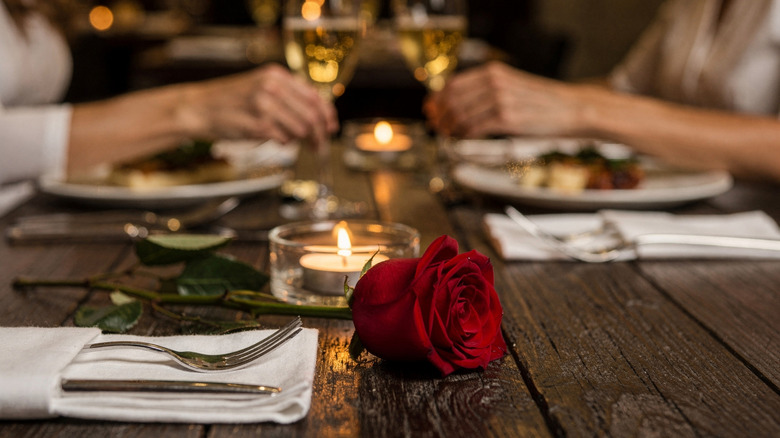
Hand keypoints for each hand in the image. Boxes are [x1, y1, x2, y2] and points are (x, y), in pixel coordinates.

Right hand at [185, 64, 338, 145]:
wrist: (198, 108)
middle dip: (320, 134)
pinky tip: (276, 140)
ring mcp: (264, 105)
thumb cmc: (231, 102)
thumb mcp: (260, 88)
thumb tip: (317, 117)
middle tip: (319, 146)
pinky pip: (284, 139)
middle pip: (312, 115)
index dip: (327, 115)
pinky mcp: (257, 124)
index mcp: (276, 75)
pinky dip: (284, 143)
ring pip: (301, 129)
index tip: (331, 127)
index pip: (314, 97)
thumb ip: (286, 97)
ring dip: (302, 141)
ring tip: (295, 143)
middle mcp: (272, 86)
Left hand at [424, 62, 586, 138]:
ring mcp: (500, 100)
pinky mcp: (507, 119)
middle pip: (452, 101)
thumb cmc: (540, 101)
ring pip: (460, 116)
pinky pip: (474, 129)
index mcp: (493, 71)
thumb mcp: (511, 85)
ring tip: (449, 137)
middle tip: (438, 128)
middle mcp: (494, 82)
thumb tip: (454, 104)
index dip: (437, 100)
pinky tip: (463, 141)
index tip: (432, 112)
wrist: (571, 108)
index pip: (452, 84)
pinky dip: (463, 137)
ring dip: (450, 130)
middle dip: (440, 117)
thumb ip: (485, 91)